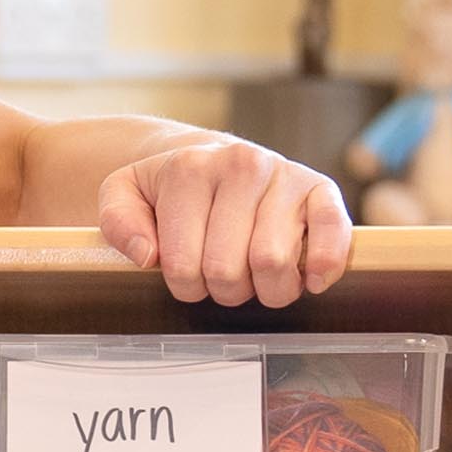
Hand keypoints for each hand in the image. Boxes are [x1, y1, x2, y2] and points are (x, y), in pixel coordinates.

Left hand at [99, 135, 351, 309]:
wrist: (220, 161)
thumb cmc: (174, 191)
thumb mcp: (127, 195)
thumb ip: (118, 220)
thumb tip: (147, 255)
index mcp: (190, 170)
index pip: (184, 265)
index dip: (185, 286)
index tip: (188, 272)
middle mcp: (241, 165)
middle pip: (229, 270)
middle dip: (225, 290)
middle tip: (225, 276)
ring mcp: (284, 176)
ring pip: (273, 265)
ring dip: (266, 289)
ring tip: (258, 275)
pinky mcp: (322, 191)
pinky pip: (332, 234)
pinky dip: (322, 267)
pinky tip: (308, 279)